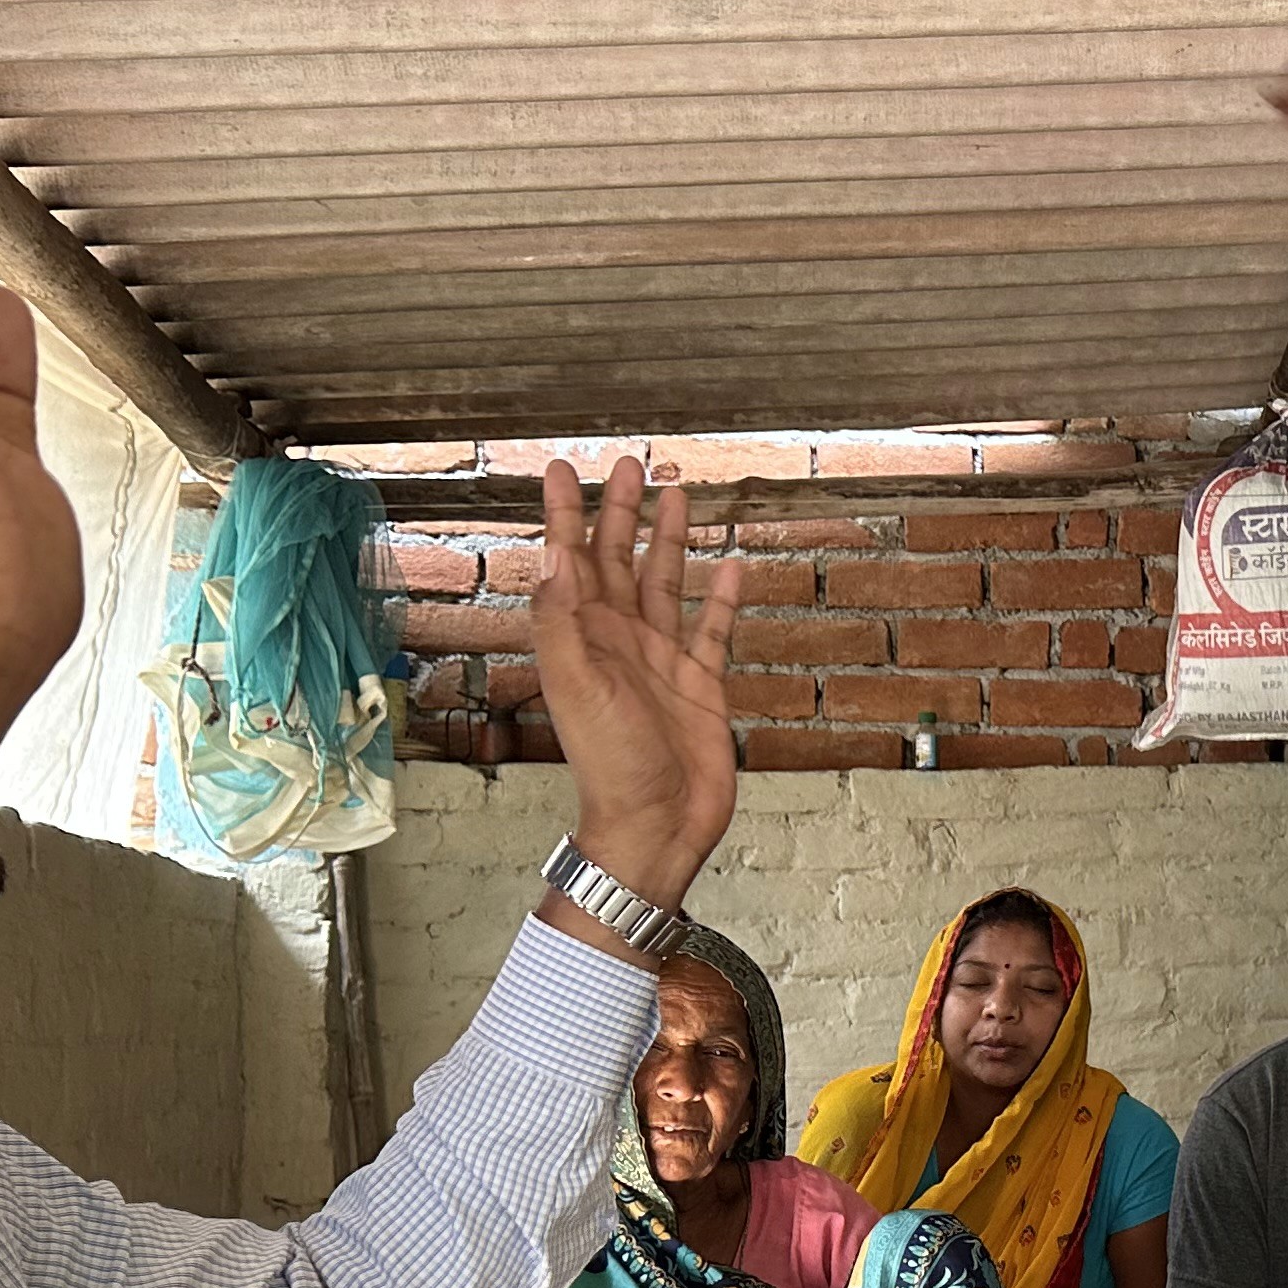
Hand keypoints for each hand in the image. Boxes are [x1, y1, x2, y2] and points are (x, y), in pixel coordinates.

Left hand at [533, 458, 742, 913]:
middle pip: (619, 559)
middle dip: (622, 510)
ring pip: (665, 583)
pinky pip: (713, 629)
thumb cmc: (610, 763)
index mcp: (582, 637)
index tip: (563, 468)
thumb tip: (554, 550)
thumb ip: (564, 618)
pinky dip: (722, 598)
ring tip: (678, 493)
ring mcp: (660, 660)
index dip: (564, 513)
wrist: (656, 824)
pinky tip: (732, 564)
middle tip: (631, 463)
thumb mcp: (578, 684)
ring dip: (669, 539)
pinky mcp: (700, 684)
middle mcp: (619, 640)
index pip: (570, 559)